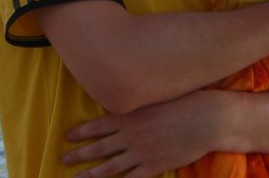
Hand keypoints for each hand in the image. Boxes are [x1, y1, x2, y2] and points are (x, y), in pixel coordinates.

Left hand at [62, 90, 219, 177]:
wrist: (204, 119)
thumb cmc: (182, 102)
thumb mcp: (155, 97)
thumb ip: (138, 103)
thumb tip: (123, 103)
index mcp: (131, 116)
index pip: (98, 125)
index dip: (81, 131)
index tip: (67, 135)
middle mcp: (131, 135)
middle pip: (99, 147)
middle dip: (80, 154)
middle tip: (64, 158)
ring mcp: (141, 153)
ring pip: (110, 167)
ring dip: (91, 174)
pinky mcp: (154, 167)